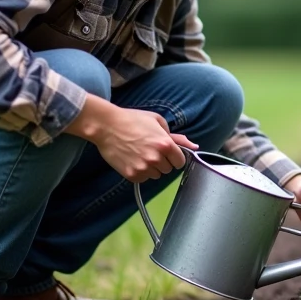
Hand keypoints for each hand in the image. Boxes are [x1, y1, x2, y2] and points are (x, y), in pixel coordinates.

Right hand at [65, 94, 197, 182]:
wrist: (106, 126)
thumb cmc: (132, 120)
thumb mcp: (157, 122)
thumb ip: (177, 137)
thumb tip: (194, 146)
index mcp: (166, 144)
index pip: (180, 162)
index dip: (174, 157)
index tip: (167, 153)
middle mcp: (156, 158)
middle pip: (168, 170)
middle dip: (162, 162)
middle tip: (150, 151)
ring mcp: (144, 168)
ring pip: (156, 176)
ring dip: (151, 168)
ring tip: (140, 155)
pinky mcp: (132, 175)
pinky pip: (143, 179)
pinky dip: (139, 172)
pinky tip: (132, 160)